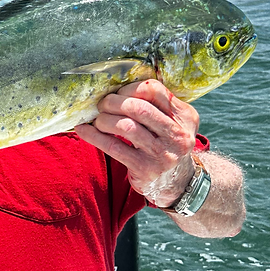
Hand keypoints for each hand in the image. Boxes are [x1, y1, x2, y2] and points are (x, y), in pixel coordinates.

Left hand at [74, 79, 198, 207]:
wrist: (178, 182)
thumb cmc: (166, 143)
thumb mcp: (172, 122)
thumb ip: (154, 105)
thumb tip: (114, 88)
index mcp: (185, 116)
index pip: (154, 90)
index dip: (129, 88)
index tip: (118, 93)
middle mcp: (177, 134)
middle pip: (138, 108)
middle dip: (113, 102)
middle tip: (102, 105)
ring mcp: (162, 153)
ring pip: (126, 126)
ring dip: (104, 120)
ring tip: (98, 120)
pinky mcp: (145, 168)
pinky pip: (113, 147)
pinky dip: (94, 136)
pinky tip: (84, 130)